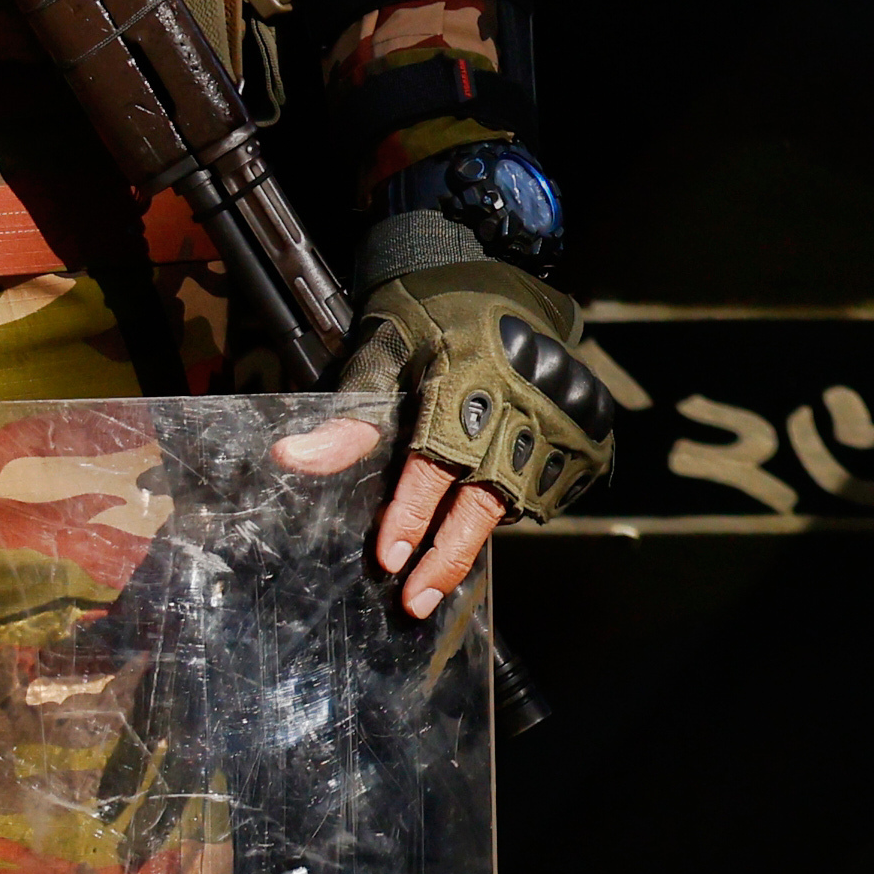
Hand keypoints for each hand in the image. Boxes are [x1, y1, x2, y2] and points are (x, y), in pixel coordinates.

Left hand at [285, 252, 614, 619]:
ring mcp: (559, 415)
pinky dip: (519, 512)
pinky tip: (480, 528)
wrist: (499, 273)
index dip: (412, 511)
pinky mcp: (583, 426)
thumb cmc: (429, 312)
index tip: (388, 556)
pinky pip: (552, 486)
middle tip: (414, 599)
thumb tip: (290, 461)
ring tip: (436, 583)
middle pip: (486, 497)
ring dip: (476, 543)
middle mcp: (521, 401)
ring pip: (519, 499)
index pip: (437, 458)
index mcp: (469, 376)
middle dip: (447, 554)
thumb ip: (350, 414)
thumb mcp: (381, 351)